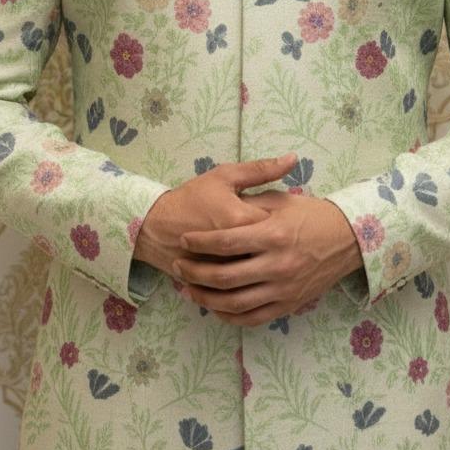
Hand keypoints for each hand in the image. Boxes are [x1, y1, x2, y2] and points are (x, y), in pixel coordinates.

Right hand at [132, 153, 298, 279]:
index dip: (285, 223)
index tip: (284, 219)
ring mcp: (226, 270)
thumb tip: (293, 158)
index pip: (280, 226)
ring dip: (264, 267)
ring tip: (263, 256)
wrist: (156, 225)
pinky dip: (248, 283)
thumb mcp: (225, 176)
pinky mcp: (216, 285)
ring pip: (258, 276)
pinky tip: (251, 273)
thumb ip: (261, 170)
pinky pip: (240, 290)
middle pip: (272, 254)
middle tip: (274, 241)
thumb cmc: (193, 197)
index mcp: (243, 220)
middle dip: (276, 249)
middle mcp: (237, 250)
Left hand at [171, 190, 363, 326]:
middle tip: (179, 265)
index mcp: (273, 234)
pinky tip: (215, 307)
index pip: (226, 242)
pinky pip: (253, 318)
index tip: (183, 240)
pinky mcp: (289, 305)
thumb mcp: (280, 201)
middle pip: (225, 276)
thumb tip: (218, 208)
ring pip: (235, 302)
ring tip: (189, 289)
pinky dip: (229, 316)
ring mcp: (284, 288)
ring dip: (206, 297)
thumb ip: (249, 204)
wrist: (347, 239)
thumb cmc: (311, 215)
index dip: (200, 242)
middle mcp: (278, 264)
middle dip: (195, 271)